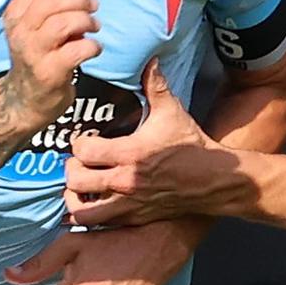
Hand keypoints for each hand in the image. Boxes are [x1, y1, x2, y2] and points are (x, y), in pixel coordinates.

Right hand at [2, 0, 100, 131]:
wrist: (25, 99)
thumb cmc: (38, 56)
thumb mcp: (34, 27)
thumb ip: (51, 6)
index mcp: (15, 14)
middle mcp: (20, 31)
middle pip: (52, 0)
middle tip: (93, 7)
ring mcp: (33, 52)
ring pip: (63, 23)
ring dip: (86, 21)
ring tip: (94, 27)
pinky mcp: (49, 73)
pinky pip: (76, 51)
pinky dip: (92, 46)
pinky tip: (94, 49)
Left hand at [66, 58, 235, 227]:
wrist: (214, 180)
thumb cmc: (191, 146)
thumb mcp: (172, 112)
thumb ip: (155, 85)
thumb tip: (149, 59)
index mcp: (130, 154)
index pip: (83, 151)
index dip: (77, 144)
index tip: (83, 140)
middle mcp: (125, 182)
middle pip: (75, 181)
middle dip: (71, 170)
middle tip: (78, 163)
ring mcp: (128, 204)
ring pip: (82, 211)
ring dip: (75, 199)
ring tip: (80, 189)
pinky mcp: (134, 219)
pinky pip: (99, 224)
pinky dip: (90, 215)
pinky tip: (94, 203)